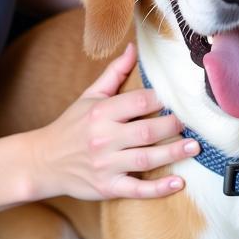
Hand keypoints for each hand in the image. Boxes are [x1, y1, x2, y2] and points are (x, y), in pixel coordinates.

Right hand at [30, 43, 199, 200]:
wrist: (43, 162)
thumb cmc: (71, 126)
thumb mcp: (89, 96)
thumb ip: (113, 73)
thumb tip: (133, 48)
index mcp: (101, 113)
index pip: (138, 102)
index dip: (161, 99)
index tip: (181, 98)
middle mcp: (103, 138)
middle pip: (146, 131)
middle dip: (173, 126)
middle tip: (194, 123)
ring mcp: (105, 165)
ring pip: (145, 159)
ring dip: (173, 153)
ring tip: (194, 147)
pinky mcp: (106, 188)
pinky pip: (136, 189)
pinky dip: (158, 189)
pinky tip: (178, 183)